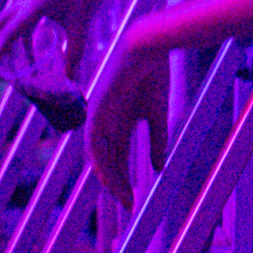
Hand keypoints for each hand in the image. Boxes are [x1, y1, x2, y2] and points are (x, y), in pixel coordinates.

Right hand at [0, 0, 118, 81]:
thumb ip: (74, 53)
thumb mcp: (81, 25)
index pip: (5, 35)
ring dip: (5, 46)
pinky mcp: (34, 2)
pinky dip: (19, 41)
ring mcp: (27, 1)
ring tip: (14, 70)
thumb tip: (70, 81)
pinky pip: (19, 24)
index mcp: (31, 7)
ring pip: (5, 26)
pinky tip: (31, 57)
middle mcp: (23, 3)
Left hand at [85, 30, 171, 201]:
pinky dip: (100, 160)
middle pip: (108, 161)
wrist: (148, 48)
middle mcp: (107, 123)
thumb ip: (157, 141)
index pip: (118, 158)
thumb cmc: (154, 75)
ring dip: (109, 177)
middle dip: (117, 184)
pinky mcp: (96, 109)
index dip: (124, 179)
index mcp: (121, 123)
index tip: (134, 200)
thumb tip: (159, 169)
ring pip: (98, 156)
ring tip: (122, 196)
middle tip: (129, 204)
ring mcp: (100, 116)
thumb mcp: (158, 115)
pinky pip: (94, 141)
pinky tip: (109, 175)